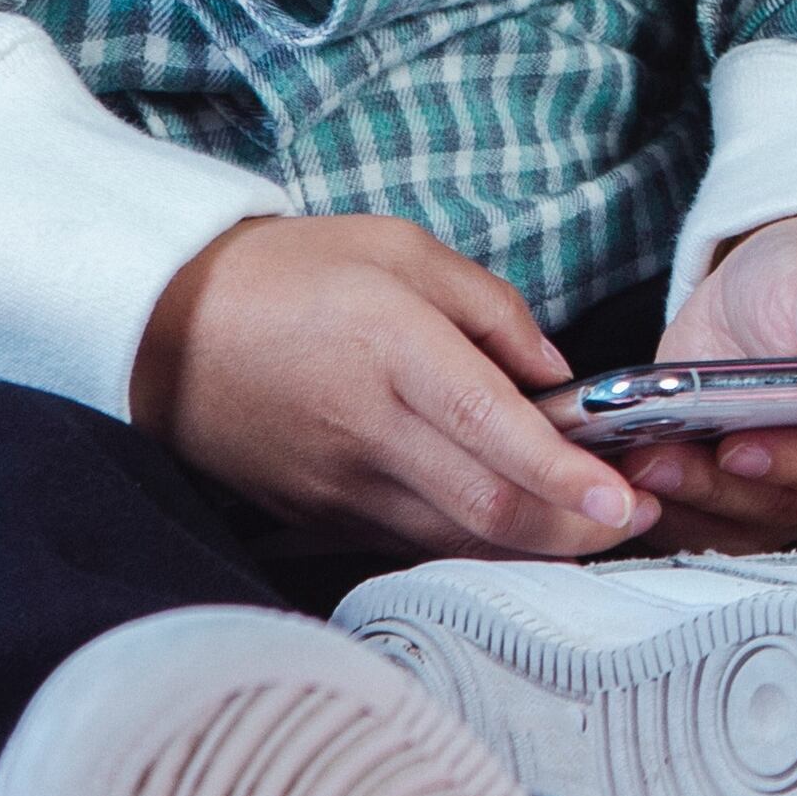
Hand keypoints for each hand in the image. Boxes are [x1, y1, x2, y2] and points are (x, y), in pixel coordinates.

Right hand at [133, 214, 658, 557]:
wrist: (159, 325)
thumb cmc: (290, 273)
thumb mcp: (401, 250)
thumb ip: (492, 310)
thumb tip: (557, 375)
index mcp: (392, 351)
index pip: (493, 431)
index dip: (565, 476)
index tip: (623, 499)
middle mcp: (367, 431)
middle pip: (488, 510)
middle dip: (576, 529)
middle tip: (637, 518)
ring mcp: (339, 485)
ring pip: (457, 541)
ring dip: (535, 545)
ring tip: (595, 524)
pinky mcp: (320, 514)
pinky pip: (415, 541)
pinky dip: (476, 543)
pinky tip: (519, 525)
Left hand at [633, 211, 796, 552]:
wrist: (758, 299)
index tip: (739, 447)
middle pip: (783, 508)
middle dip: (716, 488)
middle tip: (657, 459)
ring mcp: (782, 498)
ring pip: (734, 527)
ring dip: (680, 501)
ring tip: (630, 464)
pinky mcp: (731, 504)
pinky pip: (697, 526)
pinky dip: (660, 507)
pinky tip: (620, 478)